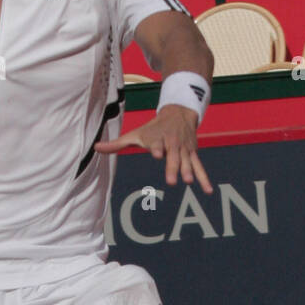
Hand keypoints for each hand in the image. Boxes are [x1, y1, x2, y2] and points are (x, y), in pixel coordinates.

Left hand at [96, 104, 212, 189]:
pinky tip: (208, 191)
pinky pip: (199, 167)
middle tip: (172, 180)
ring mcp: (184, 149)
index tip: (156, 153)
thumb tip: (95, 148)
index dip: (156, 148)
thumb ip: (116, 144)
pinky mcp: (192, 154)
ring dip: (189, 171)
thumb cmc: (152, 128)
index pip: (157, 144)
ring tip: (188, 182)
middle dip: (173, 166)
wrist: (178, 113)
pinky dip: (204, 179)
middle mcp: (172, 143)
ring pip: (187, 161)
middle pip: (173, 156)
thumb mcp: (135, 134)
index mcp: (158, 139)